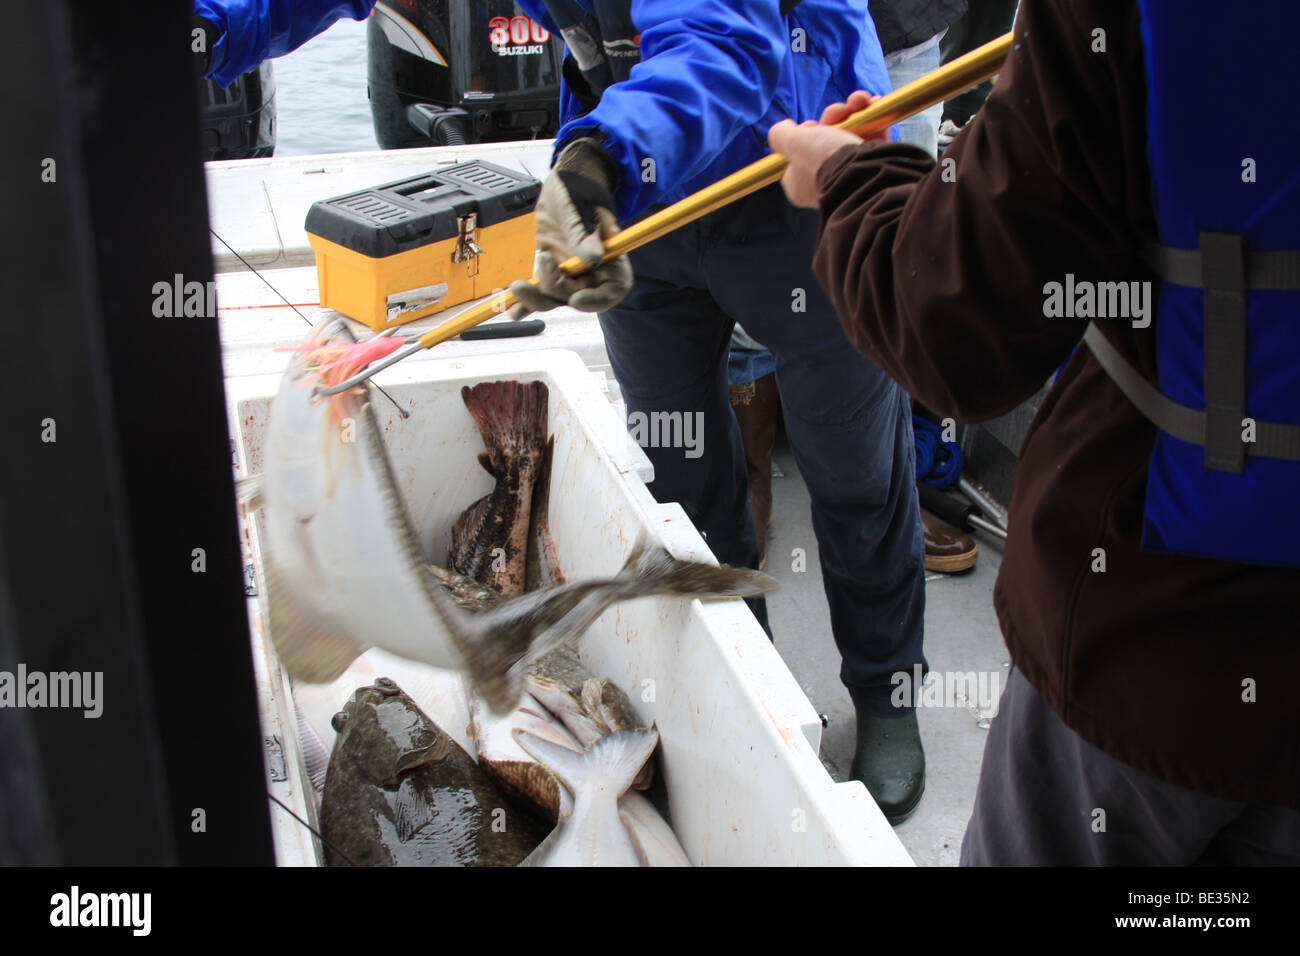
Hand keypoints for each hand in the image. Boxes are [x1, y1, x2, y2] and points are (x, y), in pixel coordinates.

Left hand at [508, 138, 633, 318]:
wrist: (565, 180)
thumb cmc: (580, 187)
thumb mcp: (582, 206)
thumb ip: (585, 233)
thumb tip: (592, 258)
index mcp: (612, 258)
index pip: (613, 289)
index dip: (596, 300)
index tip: (576, 298)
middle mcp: (594, 270)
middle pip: (579, 296)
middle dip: (557, 289)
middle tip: (543, 263)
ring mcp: (572, 272)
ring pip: (558, 296)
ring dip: (537, 298)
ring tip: (517, 289)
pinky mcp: (553, 269)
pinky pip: (543, 289)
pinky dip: (528, 301)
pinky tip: (514, 310)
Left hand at [769, 90, 888, 208]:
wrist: (864, 173)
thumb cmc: (824, 160)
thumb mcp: (793, 142)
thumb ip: (780, 134)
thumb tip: (784, 128)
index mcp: (800, 184)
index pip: (797, 154)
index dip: (804, 133)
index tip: (811, 125)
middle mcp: (824, 181)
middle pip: (826, 139)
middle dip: (834, 117)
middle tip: (839, 111)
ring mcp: (849, 174)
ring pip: (850, 135)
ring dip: (855, 111)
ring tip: (861, 101)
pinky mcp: (874, 166)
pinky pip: (872, 138)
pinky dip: (874, 120)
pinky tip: (875, 104)